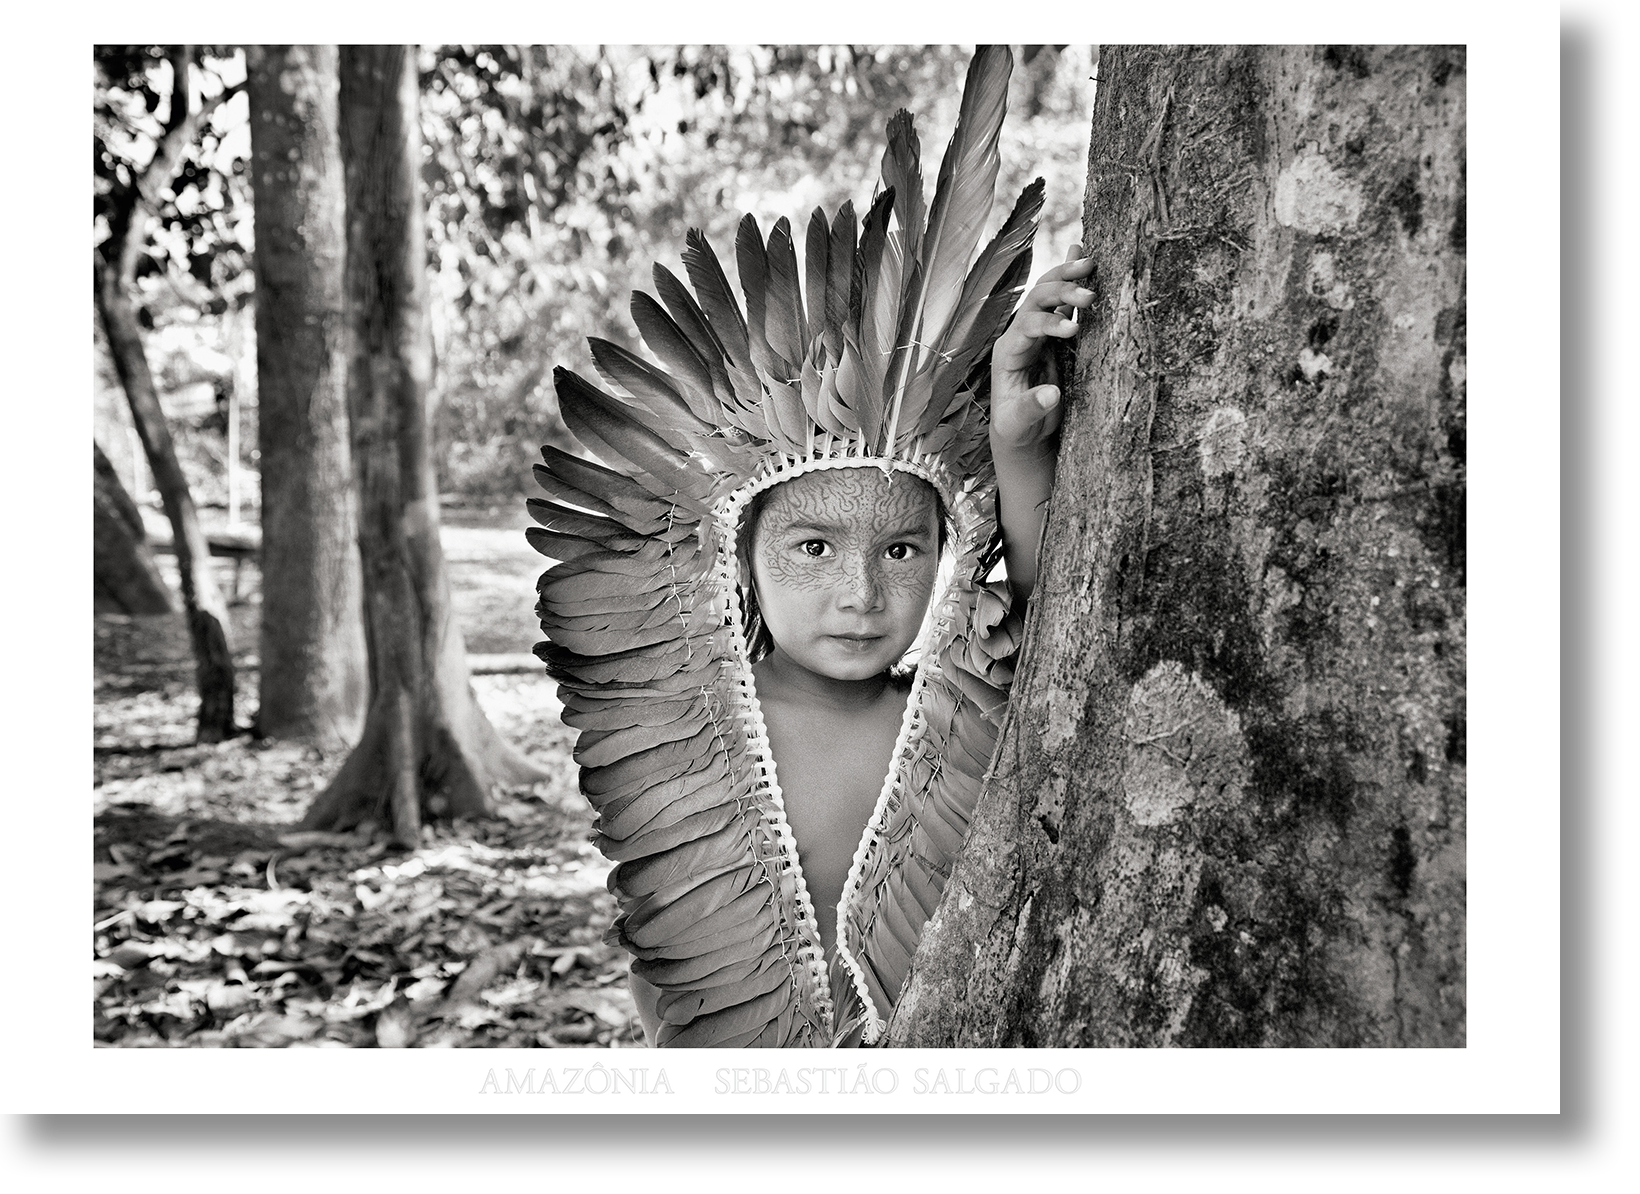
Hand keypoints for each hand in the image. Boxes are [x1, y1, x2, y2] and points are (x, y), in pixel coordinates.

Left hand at [989, 244, 1093, 453]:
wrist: (1021, 429)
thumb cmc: (1017, 428)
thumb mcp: (1018, 424)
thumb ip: (1031, 408)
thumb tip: (1052, 394)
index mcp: (1008, 353)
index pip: (1026, 326)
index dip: (1049, 323)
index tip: (1073, 329)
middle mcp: (1020, 335)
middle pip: (1036, 300)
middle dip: (1061, 292)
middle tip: (1089, 295)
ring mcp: (1038, 331)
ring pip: (1049, 293)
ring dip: (1068, 277)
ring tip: (1092, 263)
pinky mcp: (1055, 334)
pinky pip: (1063, 302)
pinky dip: (1072, 280)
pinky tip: (1084, 257)